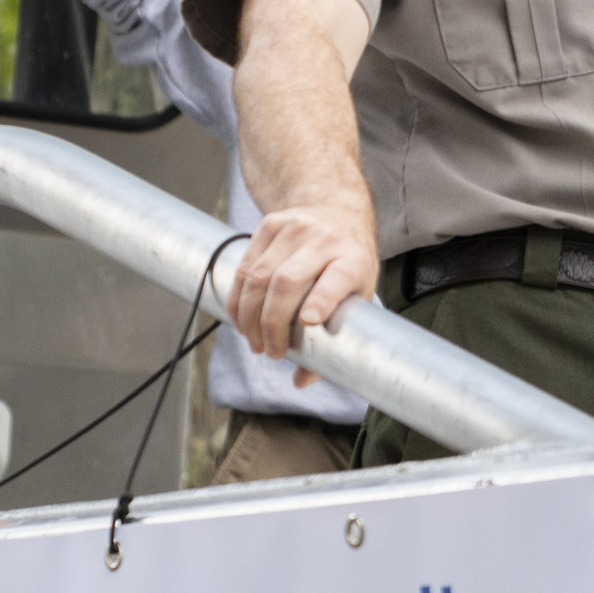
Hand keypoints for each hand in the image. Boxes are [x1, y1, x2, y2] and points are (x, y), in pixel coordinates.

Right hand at [229, 201, 376, 362]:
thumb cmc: (347, 265)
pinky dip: (237, 298)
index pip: (336, 279)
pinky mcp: (270, 225)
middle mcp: (325, 240)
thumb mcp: (356, 297)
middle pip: (286, 282)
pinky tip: (241, 319)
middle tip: (270, 352)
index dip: (321, 300)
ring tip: (254, 341)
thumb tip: (301, 381)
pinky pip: (244, 267)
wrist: (335, 211)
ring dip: (249, 316)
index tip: (309, 321)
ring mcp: (295, 228)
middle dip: (271, 323)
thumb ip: (334, 340)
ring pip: (258, 276)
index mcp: (353, 260)